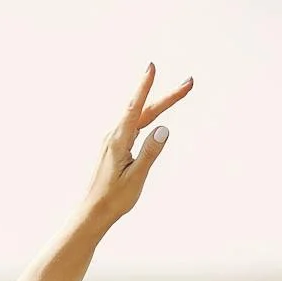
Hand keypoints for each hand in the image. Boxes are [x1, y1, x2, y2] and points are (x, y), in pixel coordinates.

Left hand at [83, 63, 191, 228]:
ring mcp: (113, 141)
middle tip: (189, 84)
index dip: (145, 87)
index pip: (135, 109)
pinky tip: (154, 113)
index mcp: (118, 142)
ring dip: (159, 105)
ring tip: (179, 93)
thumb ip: (150, 152)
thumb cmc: (114, 199)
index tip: (152, 67)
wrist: (92, 213)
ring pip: (140, 118)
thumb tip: (164, 129)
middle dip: (167, 96)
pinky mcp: (114, 148)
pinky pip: (134, 126)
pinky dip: (148, 116)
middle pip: (144, 111)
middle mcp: (114, 137)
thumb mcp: (136, 177)